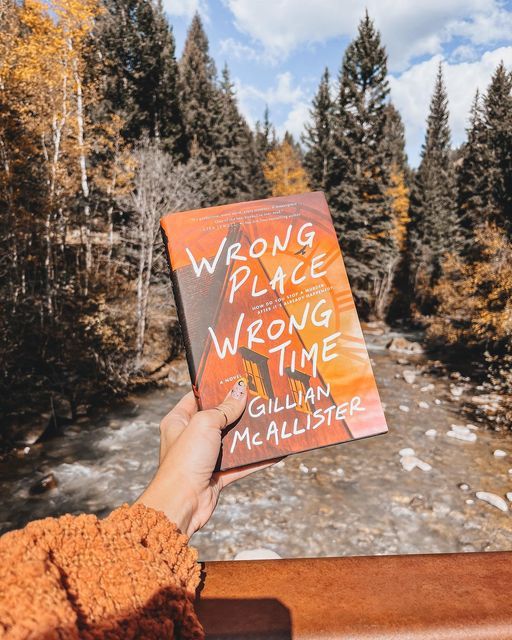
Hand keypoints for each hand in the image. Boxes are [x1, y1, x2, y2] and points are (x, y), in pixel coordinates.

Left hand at [136, 378, 276, 535]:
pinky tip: (276, 451)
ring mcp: (205, 457)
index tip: (236, 378)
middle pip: (219, 418)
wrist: (182, 504)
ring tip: (270, 420)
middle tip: (259, 397)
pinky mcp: (218, 475)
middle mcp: (191, 437)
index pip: (198, 396)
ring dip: (250, 434)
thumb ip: (225, 408)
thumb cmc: (185, 460)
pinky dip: (258, 458)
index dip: (216, 387)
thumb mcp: (205, 424)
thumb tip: (240, 391)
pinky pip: (242, 464)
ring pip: (232, 441)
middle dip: (238, 410)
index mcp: (178, 421)